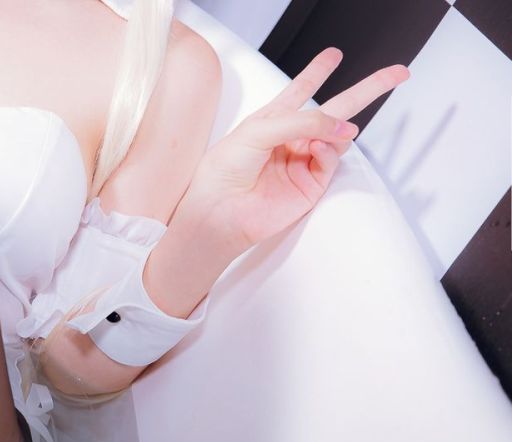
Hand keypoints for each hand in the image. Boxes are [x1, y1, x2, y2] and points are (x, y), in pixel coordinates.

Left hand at [173, 48, 409, 260]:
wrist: (219, 211)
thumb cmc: (224, 170)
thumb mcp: (259, 131)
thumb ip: (302, 121)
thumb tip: (343, 125)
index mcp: (272, 121)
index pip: (300, 90)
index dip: (317, 72)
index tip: (333, 55)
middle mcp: (291, 139)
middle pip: (335, 109)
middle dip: (366, 90)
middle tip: (397, 73)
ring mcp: (303, 161)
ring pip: (339, 135)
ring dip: (337, 129)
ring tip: (322, 136)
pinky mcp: (311, 183)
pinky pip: (332, 158)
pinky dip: (330, 150)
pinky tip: (316, 149)